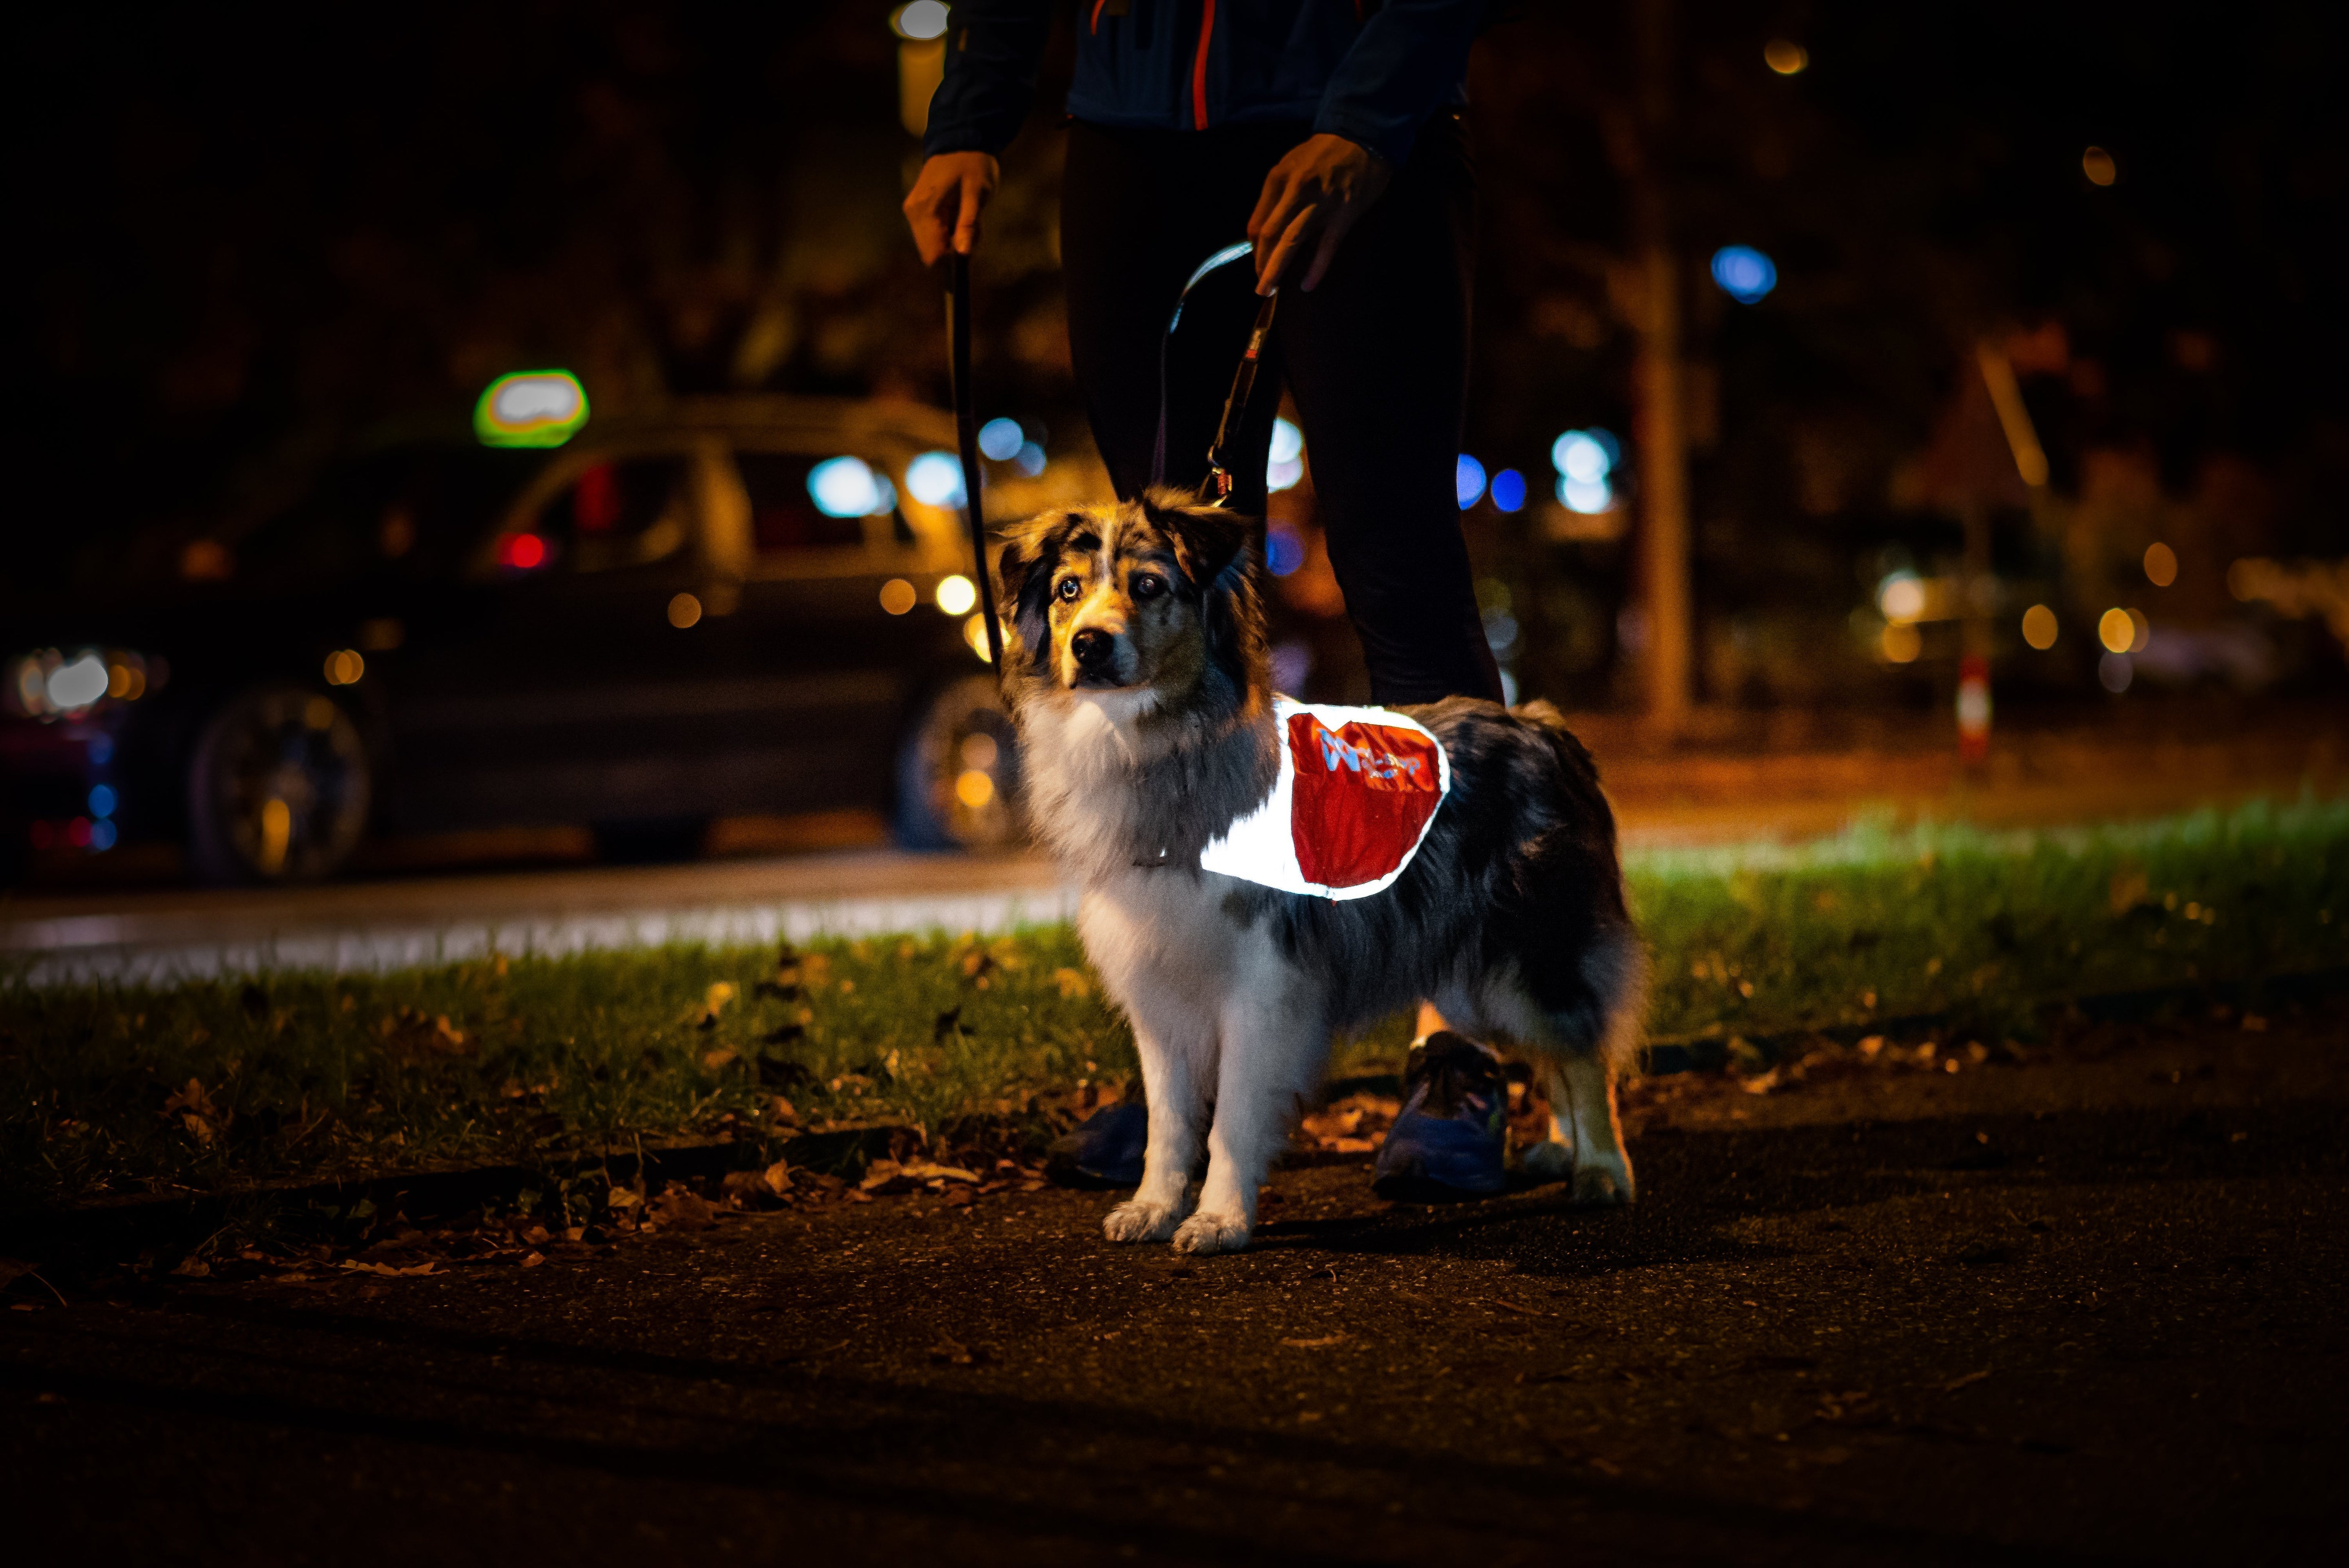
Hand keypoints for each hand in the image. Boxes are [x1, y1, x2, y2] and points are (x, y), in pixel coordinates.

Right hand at [902, 151, 1000, 264]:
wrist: (960, 140)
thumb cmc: (972, 164)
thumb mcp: (977, 193)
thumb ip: (968, 224)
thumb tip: (962, 254)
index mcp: (925, 210)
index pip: (933, 254)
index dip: (954, 256)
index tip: (970, 241)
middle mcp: (913, 213)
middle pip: (932, 251)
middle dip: (955, 246)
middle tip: (972, 225)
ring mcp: (912, 211)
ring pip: (932, 244)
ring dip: (952, 237)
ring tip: (966, 214)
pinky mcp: (915, 210)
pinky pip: (931, 233)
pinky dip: (947, 229)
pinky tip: (958, 212)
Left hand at [1247, 134, 1390, 294]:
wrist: (1363, 136)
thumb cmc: (1325, 153)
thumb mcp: (1292, 164)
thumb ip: (1278, 195)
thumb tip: (1269, 231)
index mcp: (1278, 178)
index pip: (1258, 222)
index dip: (1254, 249)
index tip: (1258, 262)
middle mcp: (1295, 190)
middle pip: (1269, 235)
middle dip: (1261, 264)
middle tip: (1261, 287)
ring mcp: (1320, 203)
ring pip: (1291, 243)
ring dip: (1276, 270)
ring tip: (1270, 290)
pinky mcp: (1343, 214)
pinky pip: (1326, 248)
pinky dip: (1315, 269)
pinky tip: (1307, 285)